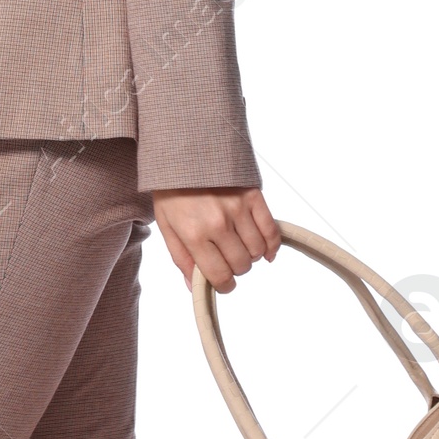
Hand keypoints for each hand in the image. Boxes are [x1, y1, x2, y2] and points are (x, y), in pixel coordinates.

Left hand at [150, 186, 279, 290]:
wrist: (184, 151)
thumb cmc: (172, 191)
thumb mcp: (167, 226)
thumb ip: (181, 258)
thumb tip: (194, 287)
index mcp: (193, 233)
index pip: (219, 275)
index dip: (224, 286)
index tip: (224, 283)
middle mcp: (218, 223)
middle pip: (242, 265)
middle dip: (236, 268)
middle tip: (227, 259)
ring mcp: (238, 208)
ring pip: (257, 250)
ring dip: (251, 255)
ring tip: (240, 247)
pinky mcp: (253, 196)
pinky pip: (271, 230)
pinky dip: (271, 245)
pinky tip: (265, 250)